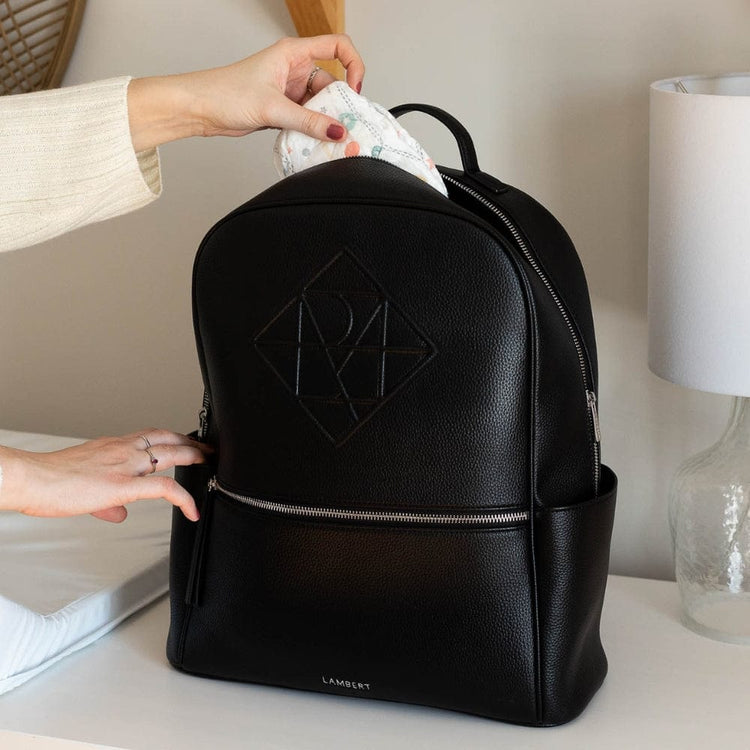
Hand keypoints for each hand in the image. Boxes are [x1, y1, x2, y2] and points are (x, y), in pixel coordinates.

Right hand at [0, 429, 210, 522]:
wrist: (32, 479)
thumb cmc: (49, 481)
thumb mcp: (84, 485)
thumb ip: (108, 501)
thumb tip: (121, 514)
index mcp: (113, 446)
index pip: (150, 435)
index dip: (172, 438)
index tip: (185, 444)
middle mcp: (122, 450)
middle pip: (166, 439)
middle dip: (191, 444)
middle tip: (207, 450)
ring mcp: (125, 466)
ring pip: (170, 455)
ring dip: (194, 458)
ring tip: (209, 465)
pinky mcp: (123, 485)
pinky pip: (163, 488)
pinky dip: (183, 497)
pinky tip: (192, 509)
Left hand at [127, 35, 365, 150]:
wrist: (200, 108)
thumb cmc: (225, 93)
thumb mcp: (273, 108)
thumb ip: (308, 121)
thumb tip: (337, 130)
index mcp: (293, 53)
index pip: (337, 47)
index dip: (353, 65)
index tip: (355, 90)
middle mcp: (295, 68)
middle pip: (332, 83)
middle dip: (339, 106)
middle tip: (344, 127)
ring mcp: (290, 89)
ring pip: (320, 105)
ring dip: (324, 122)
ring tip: (326, 138)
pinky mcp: (284, 108)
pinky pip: (307, 119)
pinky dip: (312, 130)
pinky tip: (312, 141)